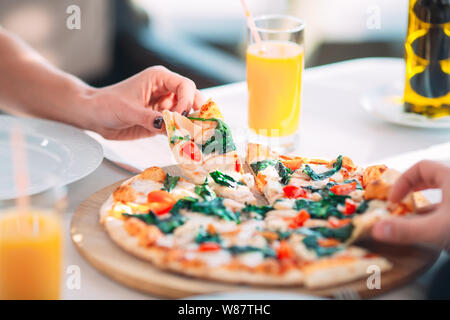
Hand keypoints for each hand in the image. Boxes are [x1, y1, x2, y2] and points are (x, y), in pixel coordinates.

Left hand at [85, 66, 203, 139]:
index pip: (185, 86)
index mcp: (159, 78)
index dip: (188, 100)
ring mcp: (165, 107)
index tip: (181, 116)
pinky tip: (182, 143)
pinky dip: (181, 135)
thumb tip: (169, 125)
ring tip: (191, 138)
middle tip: (199, 128)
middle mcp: (166, 91)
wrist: (94, 116)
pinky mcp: (161, 122)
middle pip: (192, 99)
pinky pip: (176, 128)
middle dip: (197, 113)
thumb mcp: (127, 110)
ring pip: (187, 115)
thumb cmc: (106, 104)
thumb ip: (149, 118)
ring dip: (190, 127)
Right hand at [372, 160, 449, 249]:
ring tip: (414, 218)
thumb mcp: (438, 228)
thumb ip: (407, 230)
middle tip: (401, 203)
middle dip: (413, 190)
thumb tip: (377, 229)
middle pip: (432, 177)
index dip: (403, 181)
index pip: (421, 167)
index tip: (394, 199)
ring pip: (442, 194)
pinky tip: (433, 230)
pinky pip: (449, 208)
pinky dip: (439, 215)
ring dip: (426, 205)